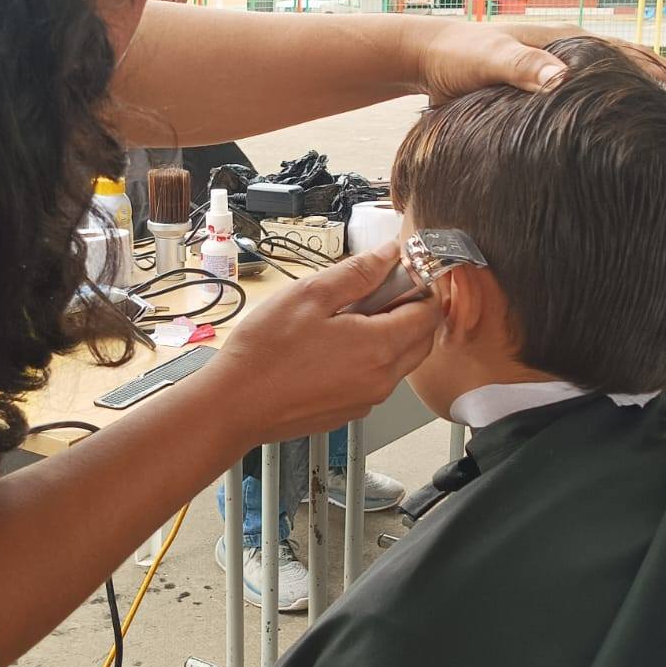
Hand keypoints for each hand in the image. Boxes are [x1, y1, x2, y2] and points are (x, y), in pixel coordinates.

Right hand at [212, 244, 438, 442]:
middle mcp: (382, 379)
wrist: (235, 405)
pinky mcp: (350, 410)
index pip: (430, 312)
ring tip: (346, 318)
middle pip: (422, 338)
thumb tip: (390, 255)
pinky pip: (376, 378)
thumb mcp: (310, 295)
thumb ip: (358, 273)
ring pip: (399, 360)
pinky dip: (369, 358)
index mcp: (379, 347)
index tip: (402, 271)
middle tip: (373, 290)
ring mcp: (367, 399)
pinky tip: (333, 346)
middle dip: (409, 309)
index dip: (422, 285)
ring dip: (388, 334)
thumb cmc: (265, 353)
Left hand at [415, 18, 665, 106]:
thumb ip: (521, 66)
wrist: (424, 59)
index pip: (627, 57)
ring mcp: (554, 72)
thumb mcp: (489, 59)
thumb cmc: (456, 56)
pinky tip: (617, 133)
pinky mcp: (539, 93)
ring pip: (611, 84)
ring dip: (642, 98)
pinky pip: (586, 101)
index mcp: (564, 44)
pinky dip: (609, 112)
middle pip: (629, 68)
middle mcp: (566, 55)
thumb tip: (561, 77)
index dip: (662, 76)